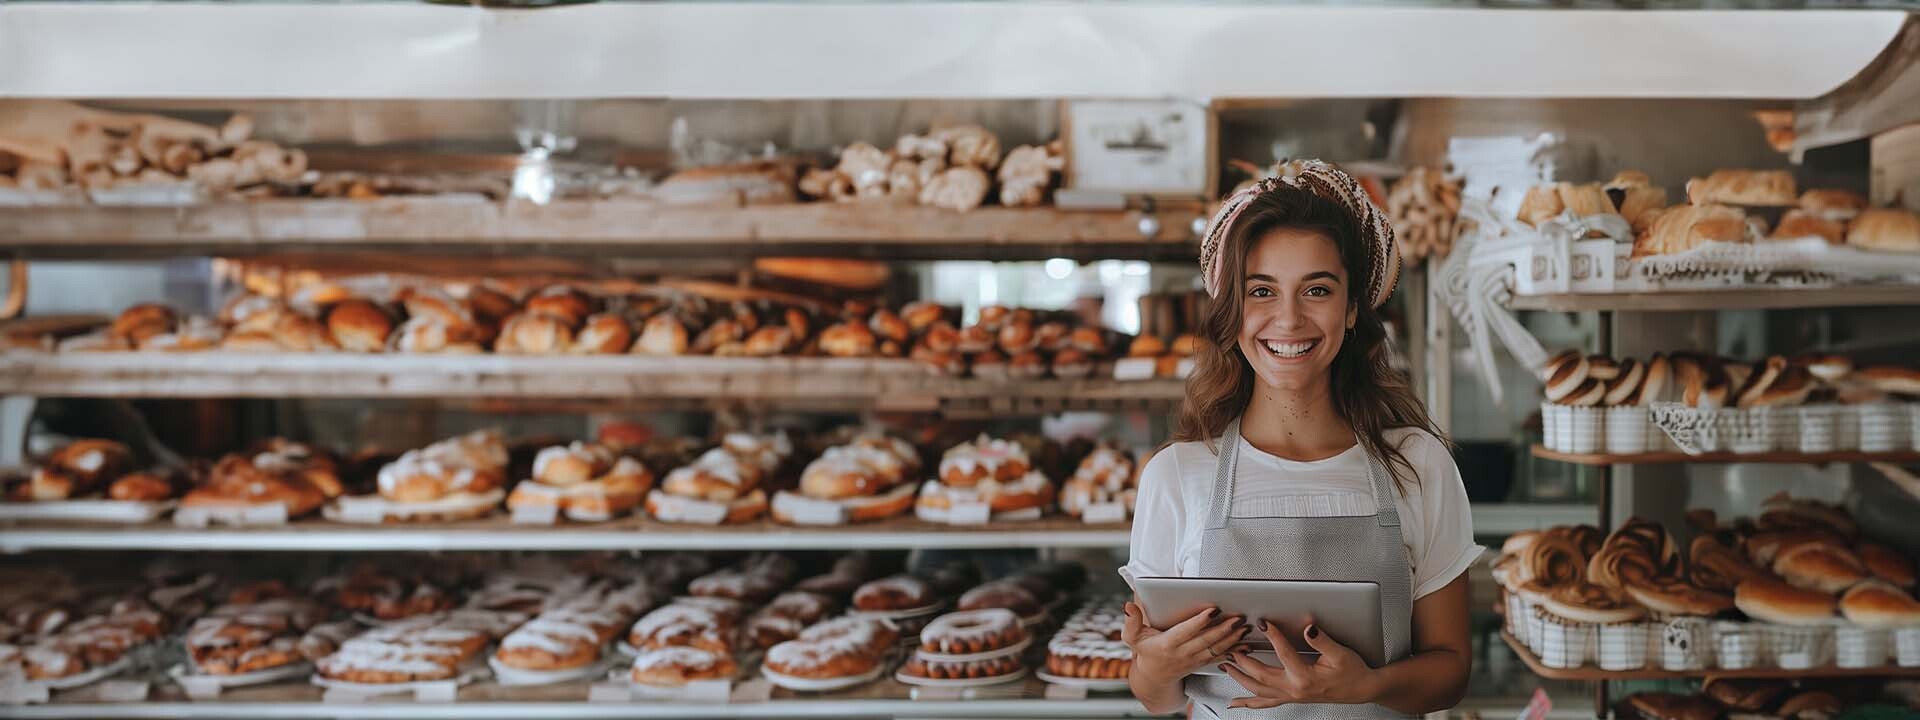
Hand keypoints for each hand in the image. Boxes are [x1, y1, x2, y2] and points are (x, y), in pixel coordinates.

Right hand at [1122, 601, 1243, 685]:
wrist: (1153, 677)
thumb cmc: (1146, 652)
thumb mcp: (1133, 637)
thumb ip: (1131, 621)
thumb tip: (1129, 606)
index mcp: (1167, 644)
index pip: (1185, 632)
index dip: (1199, 621)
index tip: (1212, 610)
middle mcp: (1183, 653)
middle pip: (1206, 640)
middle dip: (1223, 629)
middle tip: (1237, 617)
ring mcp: (1194, 659)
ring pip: (1216, 649)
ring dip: (1232, 638)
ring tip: (1244, 626)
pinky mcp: (1202, 662)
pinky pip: (1220, 657)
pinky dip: (1234, 650)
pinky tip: (1245, 643)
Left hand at [1221, 618, 1378, 708]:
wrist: (1361, 689)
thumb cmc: (1352, 672)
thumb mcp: (1340, 653)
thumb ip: (1322, 640)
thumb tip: (1309, 628)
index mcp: (1305, 676)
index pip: (1282, 653)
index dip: (1271, 635)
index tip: (1262, 623)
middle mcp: (1294, 689)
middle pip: (1260, 674)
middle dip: (1243, 660)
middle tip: (1232, 645)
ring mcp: (1291, 695)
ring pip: (1258, 690)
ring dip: (1239, 678)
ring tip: (1226, 666)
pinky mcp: (1291, 697)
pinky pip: (1265, 703)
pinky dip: (1249, 702)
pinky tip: (1236, 703)